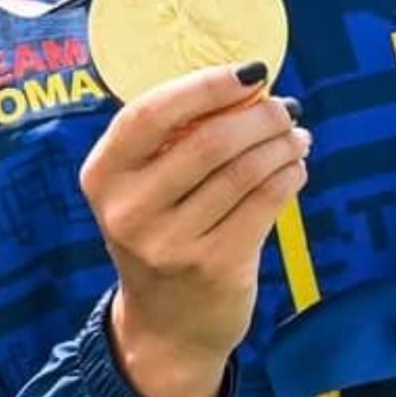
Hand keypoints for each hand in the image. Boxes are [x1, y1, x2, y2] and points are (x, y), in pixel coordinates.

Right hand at [79, 63, 305, 396]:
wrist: (166, 324)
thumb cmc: (159, 237)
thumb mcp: (139, 191)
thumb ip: (169, 143)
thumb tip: (243, 88)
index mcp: (101, 177)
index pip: (148, 115)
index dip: (203, 87)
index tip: (249, 72)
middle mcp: (128, 209)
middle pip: (208, 141)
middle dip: (258, 116)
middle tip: (284, 109)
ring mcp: (170, 241)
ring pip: (244, 170)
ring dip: (281, 144)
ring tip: (295, 136)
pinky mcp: (214, 264)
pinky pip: (265, 201)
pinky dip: (289, 174)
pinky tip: (294, 166)